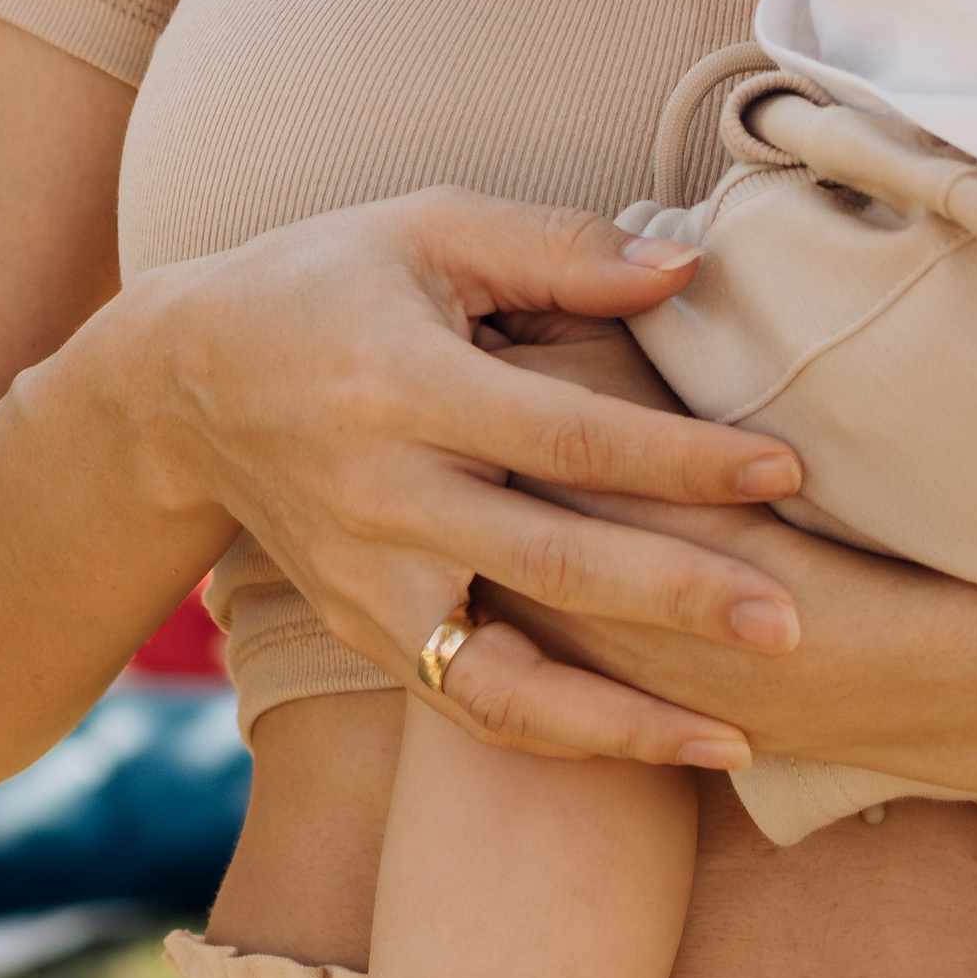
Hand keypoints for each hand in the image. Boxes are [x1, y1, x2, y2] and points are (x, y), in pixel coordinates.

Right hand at [124, 190, 808, 764]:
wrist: (185, 382)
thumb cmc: (331, 280)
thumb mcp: (431, 229)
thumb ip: (561, 249)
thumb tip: (689, 267)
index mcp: (403, 384)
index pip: (564, 437)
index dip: (676, 459)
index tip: (782, 470)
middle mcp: (382, 496)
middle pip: (552, 564)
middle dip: (676, 598)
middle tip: (791, 622)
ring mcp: (368, 580)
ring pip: (506, 677)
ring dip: (626, 718)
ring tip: (740, 738)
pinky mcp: (364, 630)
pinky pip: (472, 704)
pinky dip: (564, 737)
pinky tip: (656, 748)